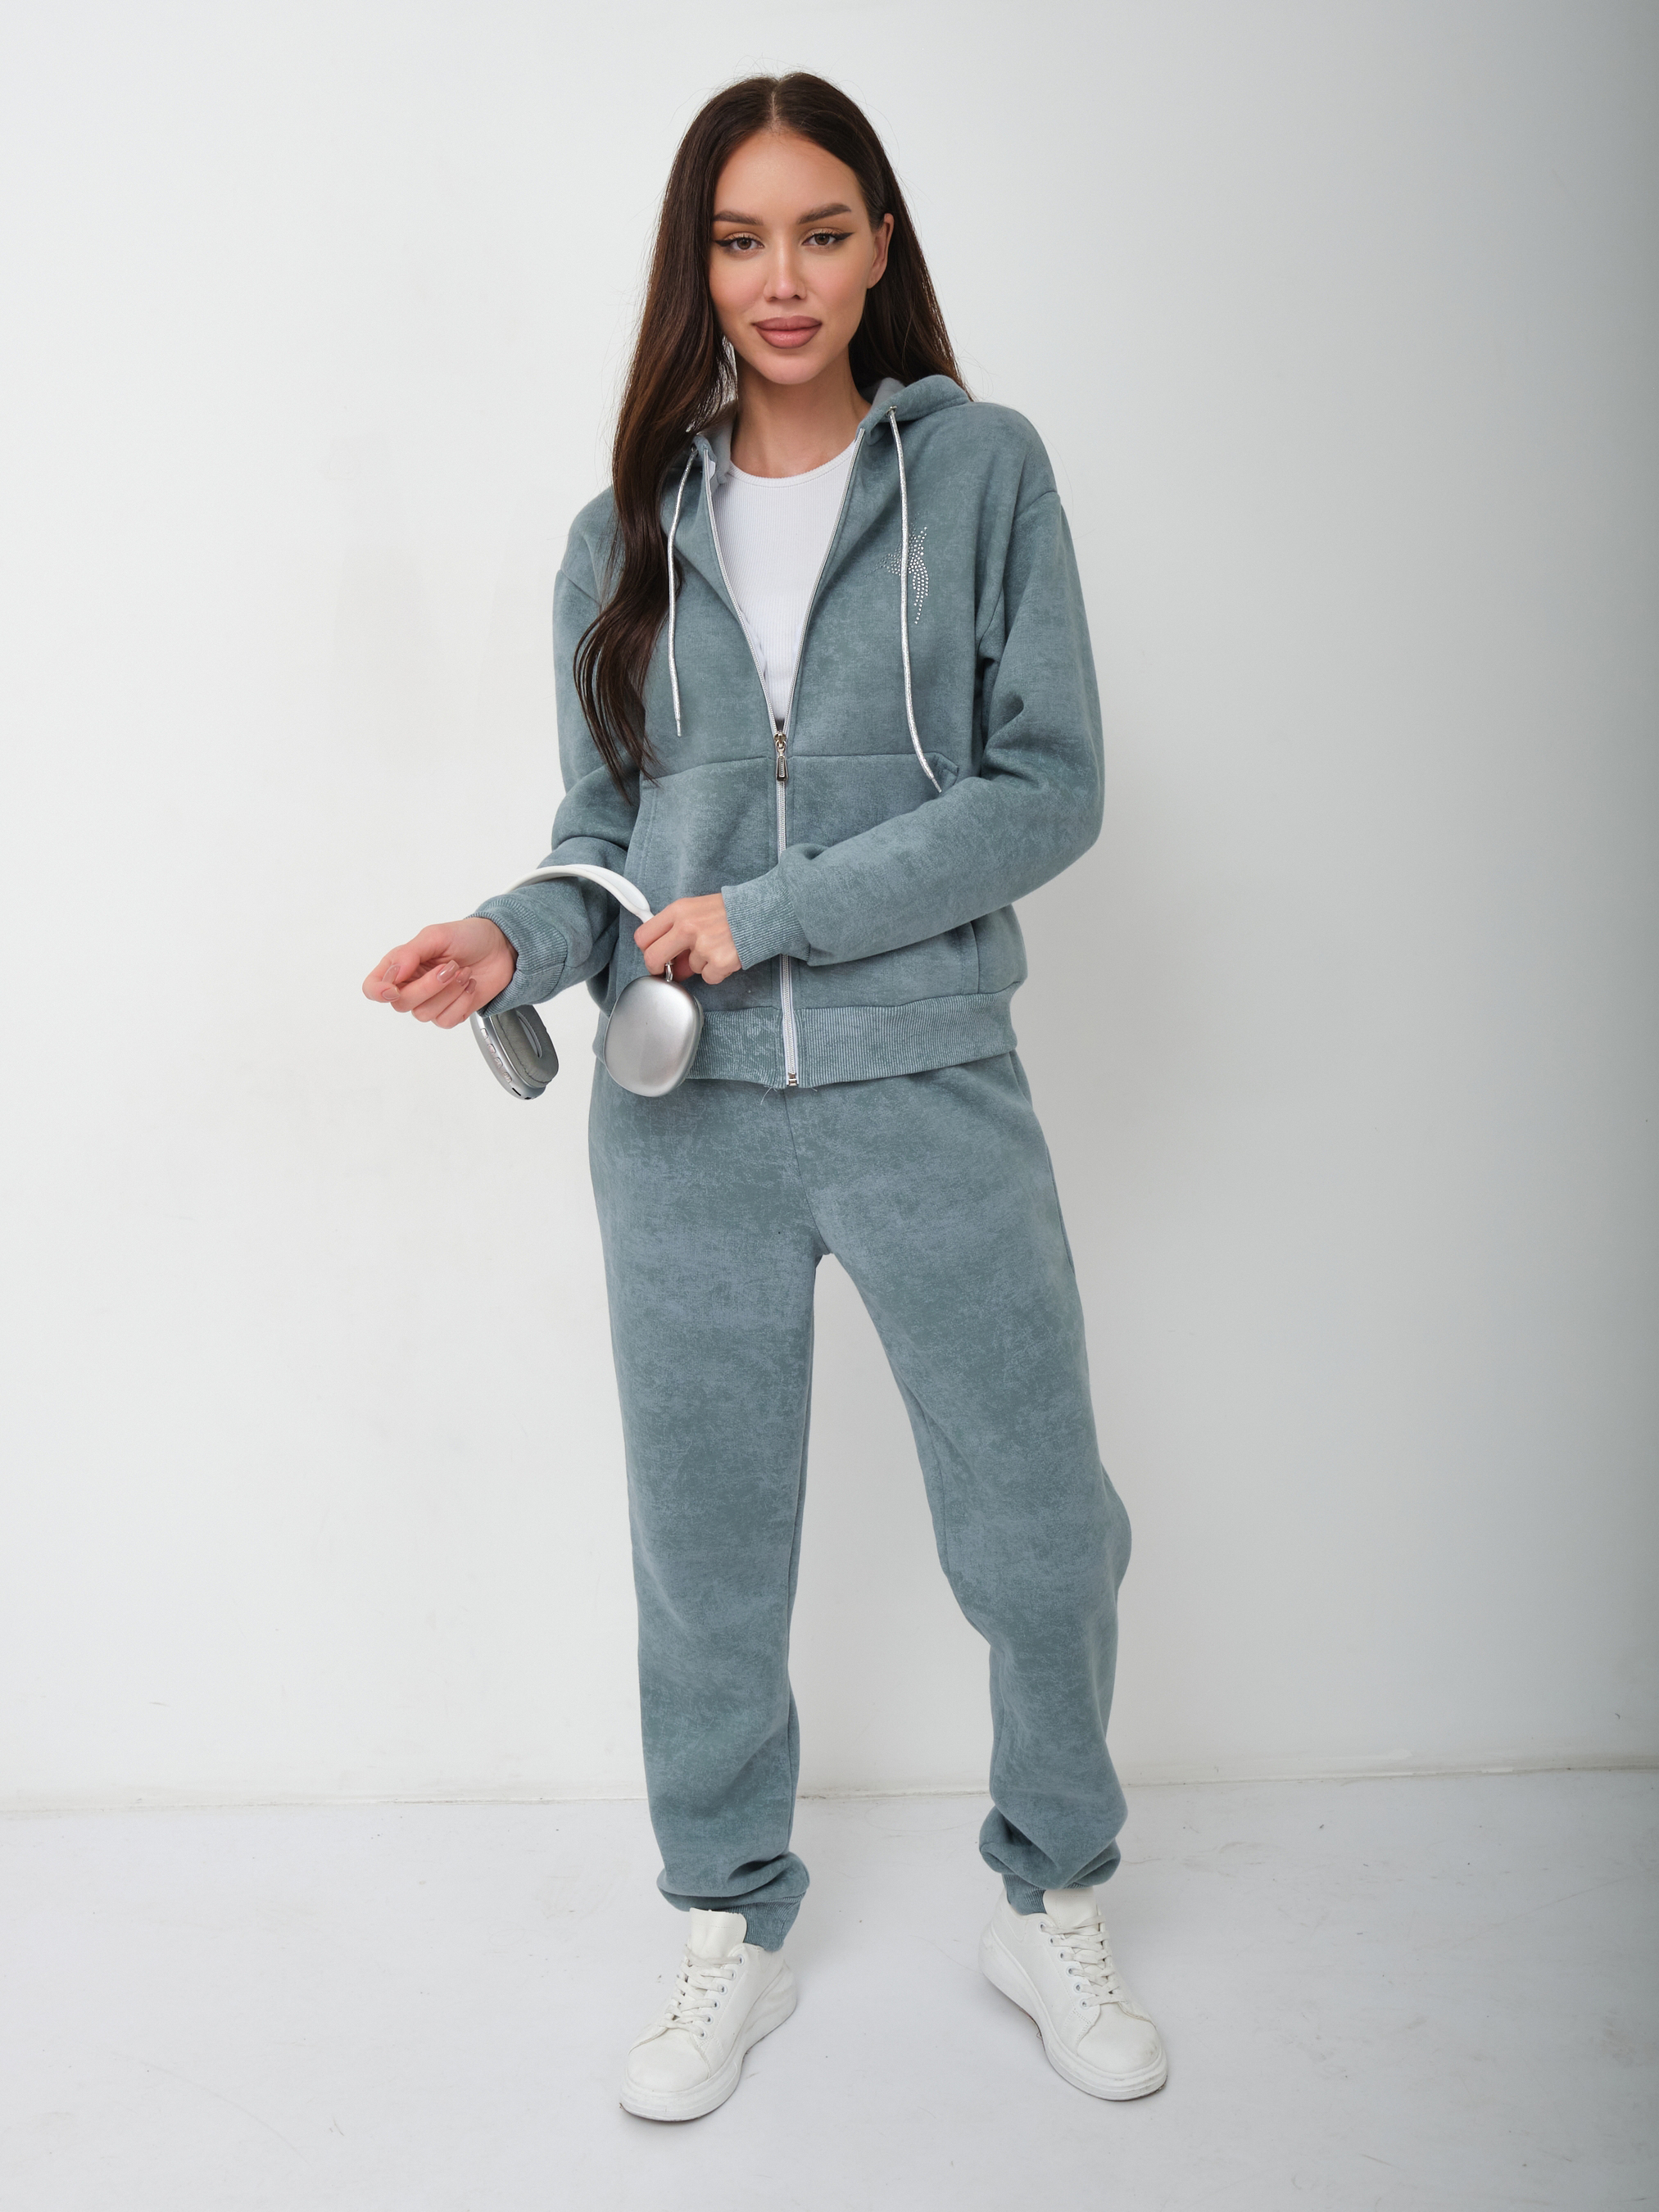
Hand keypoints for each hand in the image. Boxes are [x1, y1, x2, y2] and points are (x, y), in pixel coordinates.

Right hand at [362, 916, 514, 1028]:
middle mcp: (411, 986)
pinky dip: (462, 1002)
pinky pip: (446, 1021)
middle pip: (401, 1004)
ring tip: (463, 972)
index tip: (394, 989)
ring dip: (449, 993)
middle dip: (428, 987)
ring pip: (424, 1015)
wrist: (500, 947)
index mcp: (399, 966)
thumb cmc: (466, 937)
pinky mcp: (451, 1012)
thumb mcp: (435, 936)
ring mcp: (430, 1002)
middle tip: (450, 967)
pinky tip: (470, 985)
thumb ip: (409, 954)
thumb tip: (394, 974)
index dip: (378, 992)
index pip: (373, 988)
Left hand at [634, 893, 740, 985]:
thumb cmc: (731, 911)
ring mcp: (703, 946)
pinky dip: (717, 971)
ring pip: (689, 969)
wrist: (761, 912)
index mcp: (679, 911)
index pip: (644, 936)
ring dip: (702, 964)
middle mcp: (687, 927)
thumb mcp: (698, 910)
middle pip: (653, 958)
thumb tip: (668, 959)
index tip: (654, 955)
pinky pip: (709, 977)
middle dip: (659, 968)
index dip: (647, 950)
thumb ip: (678, 930)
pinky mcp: (718, 962)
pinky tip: (726, 956)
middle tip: (669, 969)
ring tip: (718, 947)